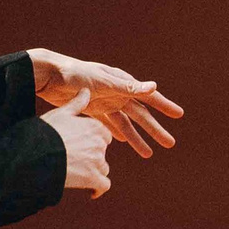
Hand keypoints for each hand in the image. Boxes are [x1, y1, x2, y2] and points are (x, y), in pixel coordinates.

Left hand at [29, 48, 182, 156]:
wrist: (49, 76)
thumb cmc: (76, 74)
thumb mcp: (104, 81)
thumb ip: (129, 87)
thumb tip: (154, 87)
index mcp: (122, 83)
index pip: (148, 96)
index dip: (164, 106)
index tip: (179, 114)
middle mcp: (116, 93)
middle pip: (140, 115)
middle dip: (155, 129)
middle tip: (170, 144)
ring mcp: (104, 102)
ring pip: (125, 124)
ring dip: (136, 138)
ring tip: (148, 154)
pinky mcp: (91, 109)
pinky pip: (108, 124)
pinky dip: (116, 134)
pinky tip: (123, 143)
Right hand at [40, 90, 111, 196]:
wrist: (35, 155)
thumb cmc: (45, 131)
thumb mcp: (61, 114)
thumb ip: (77, 104)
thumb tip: (86, 90)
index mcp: (94, 126)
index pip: (103, 134)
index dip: (93, 139)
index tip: (82, 143)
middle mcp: (100, 143)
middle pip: (102, 151)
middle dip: (93, 155)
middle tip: (76, 159)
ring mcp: (98, 162)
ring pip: (103, 168)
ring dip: (94, 172)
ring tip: (78, 174)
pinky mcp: (93, 179)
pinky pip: (103, 186)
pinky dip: (99, 189)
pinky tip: (92, 192)